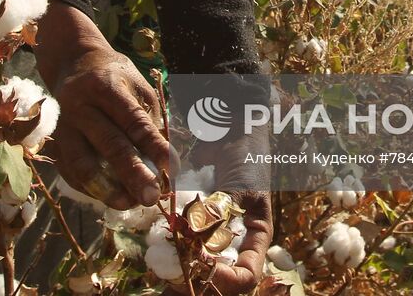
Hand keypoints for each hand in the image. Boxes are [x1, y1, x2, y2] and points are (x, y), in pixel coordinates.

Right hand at [35, 3, 170, 209]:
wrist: (72, 63)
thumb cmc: (114, 76)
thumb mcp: (137, 86)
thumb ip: (148, 120)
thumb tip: (163, 162)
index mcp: (106, 87)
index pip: (133, 121)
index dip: (153, 147)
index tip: (172, 169)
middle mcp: (80, 106)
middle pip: (108, 144)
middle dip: (132, 174)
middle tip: (151, 197)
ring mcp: (63, 126)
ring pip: (82, 164)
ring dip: (107, 189)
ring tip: (129, 203)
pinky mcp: (54, 142)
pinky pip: (70, 173)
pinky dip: (91, 189)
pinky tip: (111, 197)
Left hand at [167, 134, 271, 293]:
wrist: (229, 131)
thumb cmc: (245, 156)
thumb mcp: (241, 185)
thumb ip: (223, 210)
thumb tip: (198, 233)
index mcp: (255, 238)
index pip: (246, 274)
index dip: (227, 280)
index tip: (203, 267)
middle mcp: (234, 243)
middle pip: (218, 278)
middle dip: (197, 282)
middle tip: (173, 276)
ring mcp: (212, 235)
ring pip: (198, 267)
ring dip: (180, 271)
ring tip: (162, 267)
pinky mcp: (193, 223)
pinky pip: (183, 245)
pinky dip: (170, 250)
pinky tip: (157, 249)